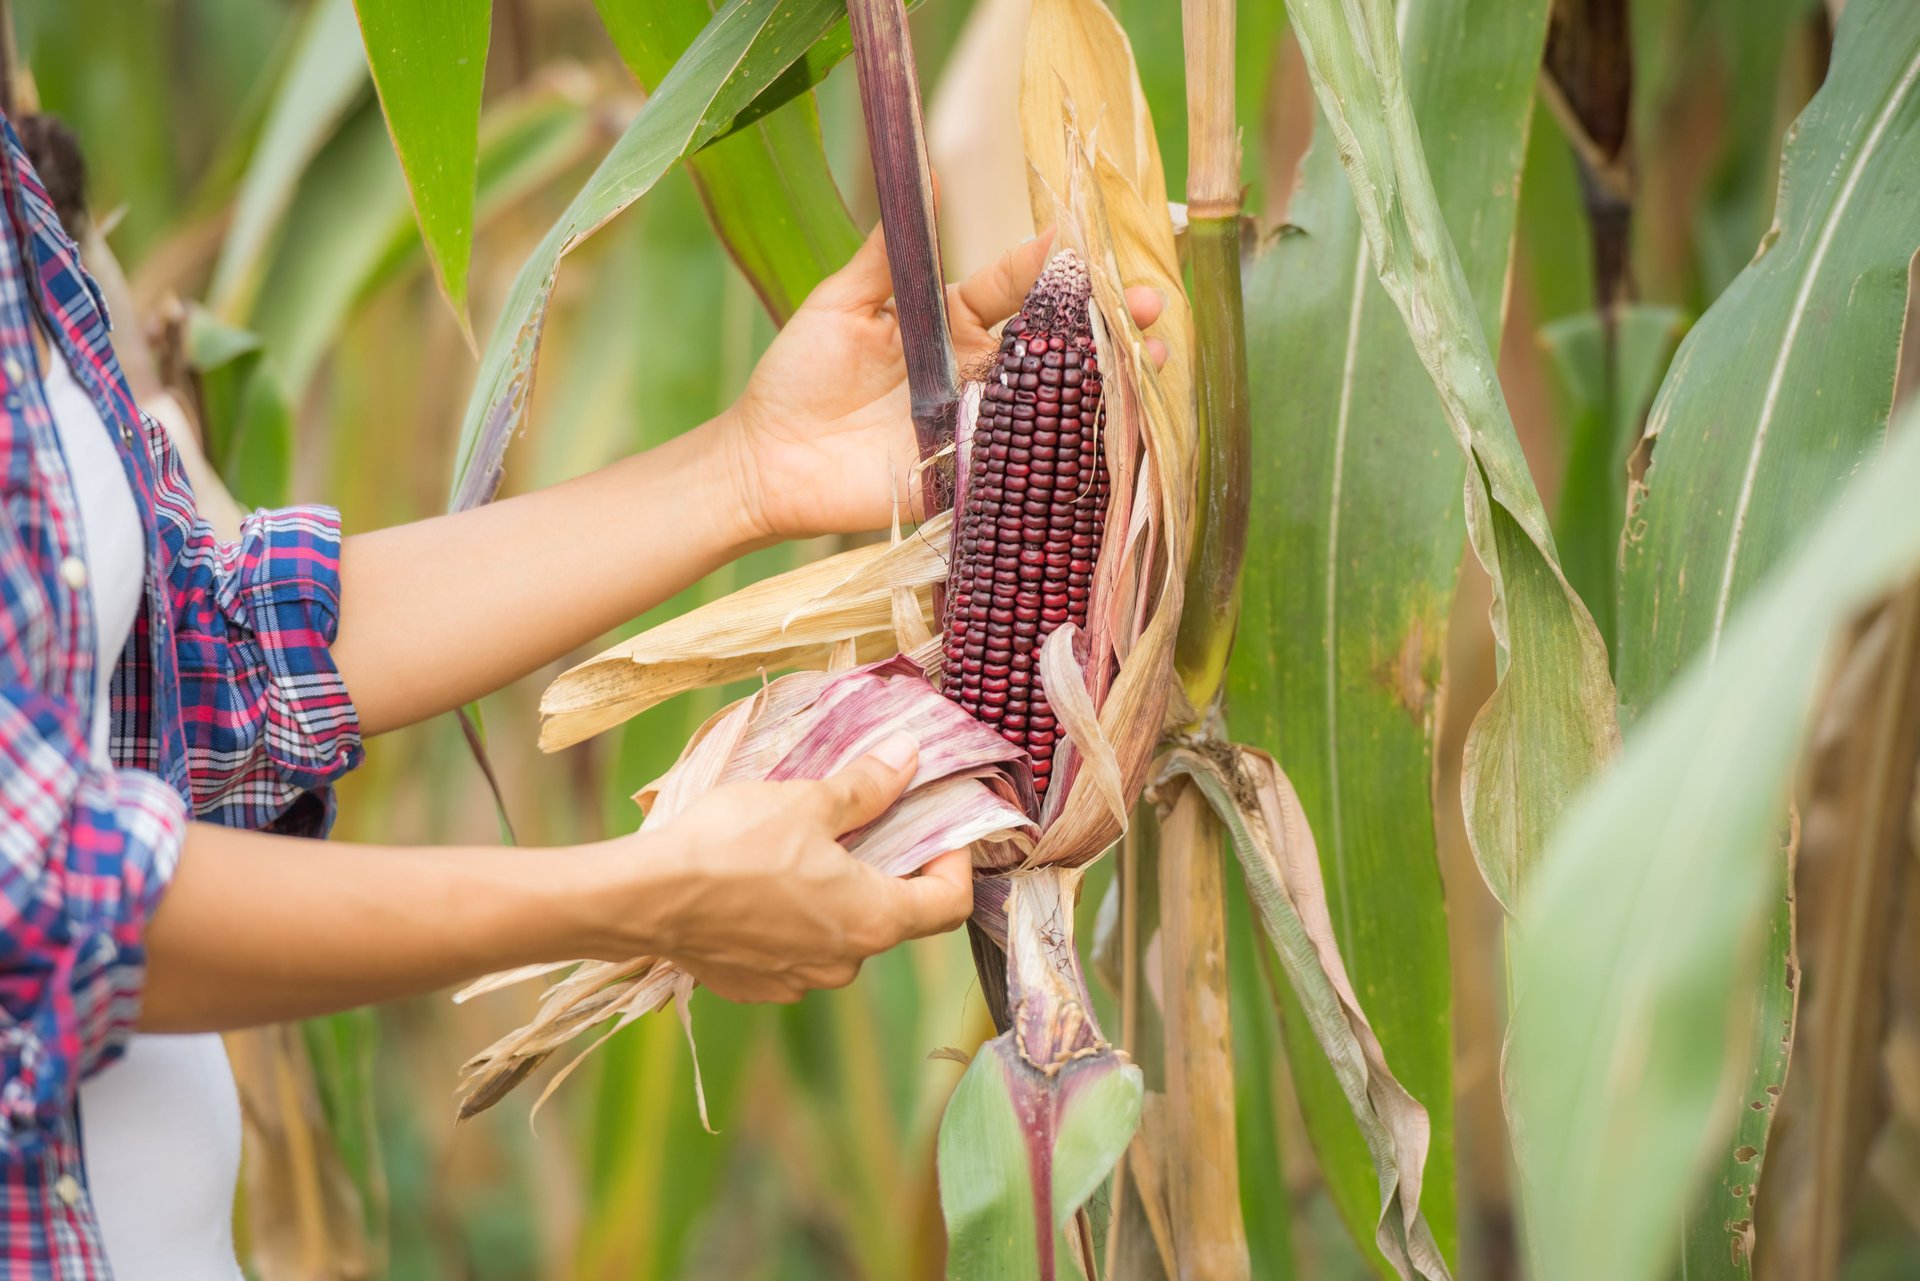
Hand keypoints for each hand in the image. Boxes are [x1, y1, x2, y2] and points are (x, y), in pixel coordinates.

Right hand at [625, 734, 973, 1002]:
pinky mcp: (755, 985)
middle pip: (893, 917)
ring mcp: (797, 982)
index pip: (948, 904)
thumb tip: (909, 756)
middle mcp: (843, 964)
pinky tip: (761, 884)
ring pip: (840, 935)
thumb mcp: (807, 803)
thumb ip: (867, 786)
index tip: (939, 829)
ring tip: (803, 849)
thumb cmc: (731, 846)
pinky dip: (792, 919)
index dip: (955, 862)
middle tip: (865, 823)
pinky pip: (793, 951)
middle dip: (887, 869)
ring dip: (836, 895)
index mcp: (872, 921)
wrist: (644, 898)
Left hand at [714, 224, 1170, 543]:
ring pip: (1059, 397)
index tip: (1082, 238)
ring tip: (1157, 356)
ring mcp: (980, 424)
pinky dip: (1075, 443)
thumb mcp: (841, 302)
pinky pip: (1030, 458)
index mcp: (951, 325)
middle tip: (1153, 301)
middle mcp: (978, 372)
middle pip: (1056, 341)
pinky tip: (1119, 424)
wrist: (766, 461)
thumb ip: (887, 252)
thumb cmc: (797, 377)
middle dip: (1109, 319)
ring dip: (1112, 377)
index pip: (1014, 286)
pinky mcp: (971, 474)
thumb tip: (926, 179)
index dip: (1050, 262)